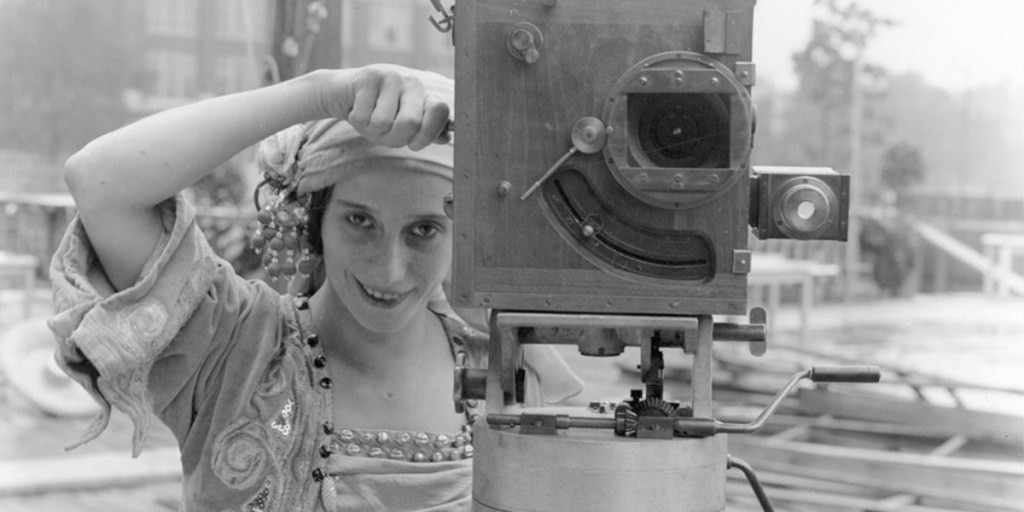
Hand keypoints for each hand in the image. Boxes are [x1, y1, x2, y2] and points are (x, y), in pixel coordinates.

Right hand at [321, 65, 450, 150]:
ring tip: (369, 116)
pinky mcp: (367, 76)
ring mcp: (391, 76)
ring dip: (371, 128)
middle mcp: (412, 83)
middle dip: (392, 136)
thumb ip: (426, 133)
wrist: (343, 95)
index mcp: (425, 97)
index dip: (427, 134)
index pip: (440, 111)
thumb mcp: (402, 129)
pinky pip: (362, 115)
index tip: (413, 142)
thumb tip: (447, 136)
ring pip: (382, 122)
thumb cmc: (377, 115)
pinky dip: (357, 120)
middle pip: (409, 123)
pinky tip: (357, 108)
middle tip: (384, 130)